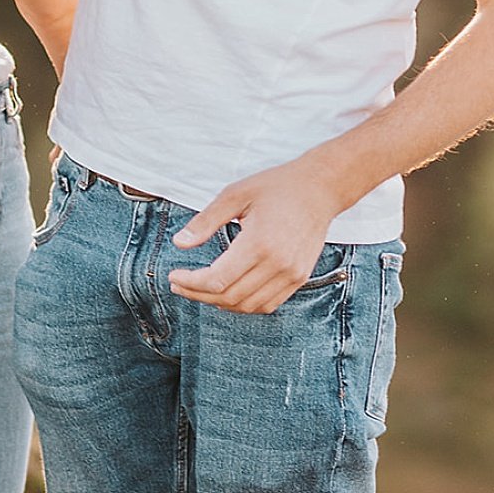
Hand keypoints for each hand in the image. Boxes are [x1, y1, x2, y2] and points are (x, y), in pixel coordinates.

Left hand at [168, 155, 341, 312]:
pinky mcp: (299, 277)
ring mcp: (292, 274)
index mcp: (259, 243)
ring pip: (248, 306)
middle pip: (229, 297)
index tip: (173, 277)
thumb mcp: (235, 195)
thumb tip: (180, 243)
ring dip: (220, 303)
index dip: (190, 284)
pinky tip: (228, 292)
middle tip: (180, 285)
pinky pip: (268, 304)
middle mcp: (278, 264)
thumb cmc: (276, 187)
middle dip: (198, 295)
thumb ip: (206, 221)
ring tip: (200, 290)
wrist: (319, 189)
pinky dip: (244, 304)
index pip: (217, 280)